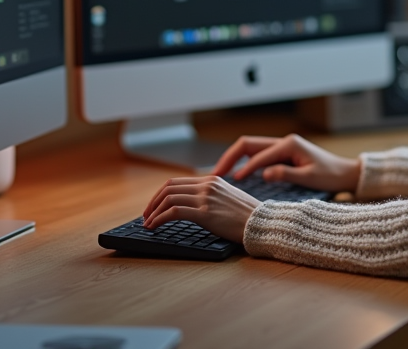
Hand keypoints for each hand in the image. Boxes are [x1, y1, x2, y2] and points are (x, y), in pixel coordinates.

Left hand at [142, 176, 259, 243]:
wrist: (262, 223)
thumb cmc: (247, 216)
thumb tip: (192, 206)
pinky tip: (154, 226)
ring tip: (148, 223)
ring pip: (168, 199)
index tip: (154, 206)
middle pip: (168, 188)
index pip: (177, 182)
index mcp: (212, 180)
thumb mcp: (228, 199)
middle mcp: (207, 185)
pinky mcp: (204, 212)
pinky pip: (174, 212)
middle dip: (153, 202)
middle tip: (146, 215)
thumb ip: (211, 197)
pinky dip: (159, 219)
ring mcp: (205, 198)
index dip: (160, 194)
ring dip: (153, 212)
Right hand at [210, 133, 361, 192]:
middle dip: (229, 157)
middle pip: (248, 144)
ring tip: (219, 174)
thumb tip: (264, 174)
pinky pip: (257, 155)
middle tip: (215, 174)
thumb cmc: (330, 175)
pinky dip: (243, 162)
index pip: (258, 154)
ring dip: (234, 159)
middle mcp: (282, 141)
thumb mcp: (310, 177)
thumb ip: (286, 175)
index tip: (230, 181)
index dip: (243, 168)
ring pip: (250, 148)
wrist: (345, 173)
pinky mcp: (281, 153)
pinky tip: (235, 174)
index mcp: (288, 144)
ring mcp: (281, 146)